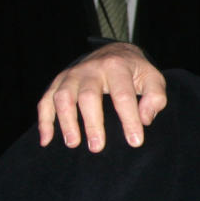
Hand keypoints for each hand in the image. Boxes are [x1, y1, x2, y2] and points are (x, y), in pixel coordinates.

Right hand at [37, 43, 167, 151]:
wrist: (115, 53)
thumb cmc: (135, 72)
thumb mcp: (153, 79)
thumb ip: (155, 98)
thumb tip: (145, 120)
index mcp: (117, 67)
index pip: (123, 96)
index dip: (129, 120)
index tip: (135, 141)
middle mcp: (91, 69)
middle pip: (88, 96)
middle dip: (92, 123)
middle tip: (97, 147)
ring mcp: (72, 75)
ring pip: (63, 97)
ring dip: (66, 121)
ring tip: (73, 143)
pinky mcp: (59, 82)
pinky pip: (45, 101)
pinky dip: (44, 120)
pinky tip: (47, 140)